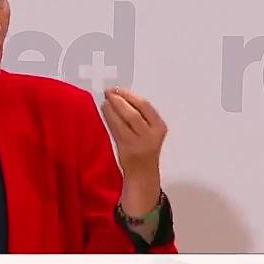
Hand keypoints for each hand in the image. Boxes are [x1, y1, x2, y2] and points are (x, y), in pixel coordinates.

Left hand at [100, 86, 167, 215]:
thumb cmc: (143, 149)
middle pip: (134, 111)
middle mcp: (151, 134)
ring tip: (105, 100)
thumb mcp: (148, 131)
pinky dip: (109, 117)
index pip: (145, 106)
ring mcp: (139, 142)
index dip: (130, 95)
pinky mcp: (127, 148)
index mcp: (159, 127)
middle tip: (109, 92)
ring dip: (113, 107)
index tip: (119, 89)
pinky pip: (116, 128)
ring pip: (125, 119)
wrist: (143, 173)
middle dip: (120, 99)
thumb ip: (140, 116)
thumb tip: (120, 96)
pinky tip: (104, 111)